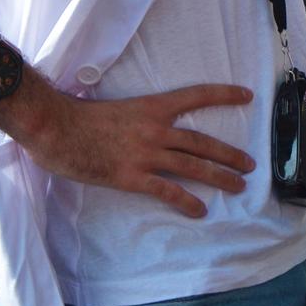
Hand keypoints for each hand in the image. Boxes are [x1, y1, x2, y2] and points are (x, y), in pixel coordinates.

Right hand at [0, 81, 257, 217]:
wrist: (55, 127)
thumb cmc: (78, 116)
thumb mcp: (117, 109)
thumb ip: (136, 119)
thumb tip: (146, 129)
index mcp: (152, 107)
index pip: (196, 96)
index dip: (223, 95)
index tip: (247, 95)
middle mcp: (155, 129)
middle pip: (202, 142)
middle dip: (229, 154)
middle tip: (250, 164)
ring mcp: (145, 154)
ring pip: (193, 165)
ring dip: (219, 176)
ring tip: (239, 186)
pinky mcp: (131, 177)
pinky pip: (167, 191)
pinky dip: (186, 201)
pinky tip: (201, 210)